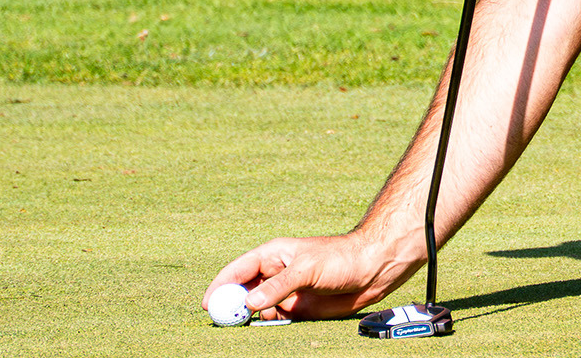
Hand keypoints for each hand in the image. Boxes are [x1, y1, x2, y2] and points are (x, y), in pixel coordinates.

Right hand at [205, 233, 420, 320]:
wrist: (371, 270)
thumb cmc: (340, 258)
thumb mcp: (307, 269)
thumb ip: (278, 287)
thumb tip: (250, 304)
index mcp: (274, 255)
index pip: (239, 270)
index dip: (222, 285)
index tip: (208, 303)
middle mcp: (276, 274)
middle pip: (244, 291)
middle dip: (233, 305)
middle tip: (226, 322)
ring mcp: (286, 292)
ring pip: (259, 308)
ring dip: (254, 317)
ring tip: (260, 321)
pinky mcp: (298, 308)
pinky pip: (276, 319)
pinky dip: (270, 325)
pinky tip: (275, 325)